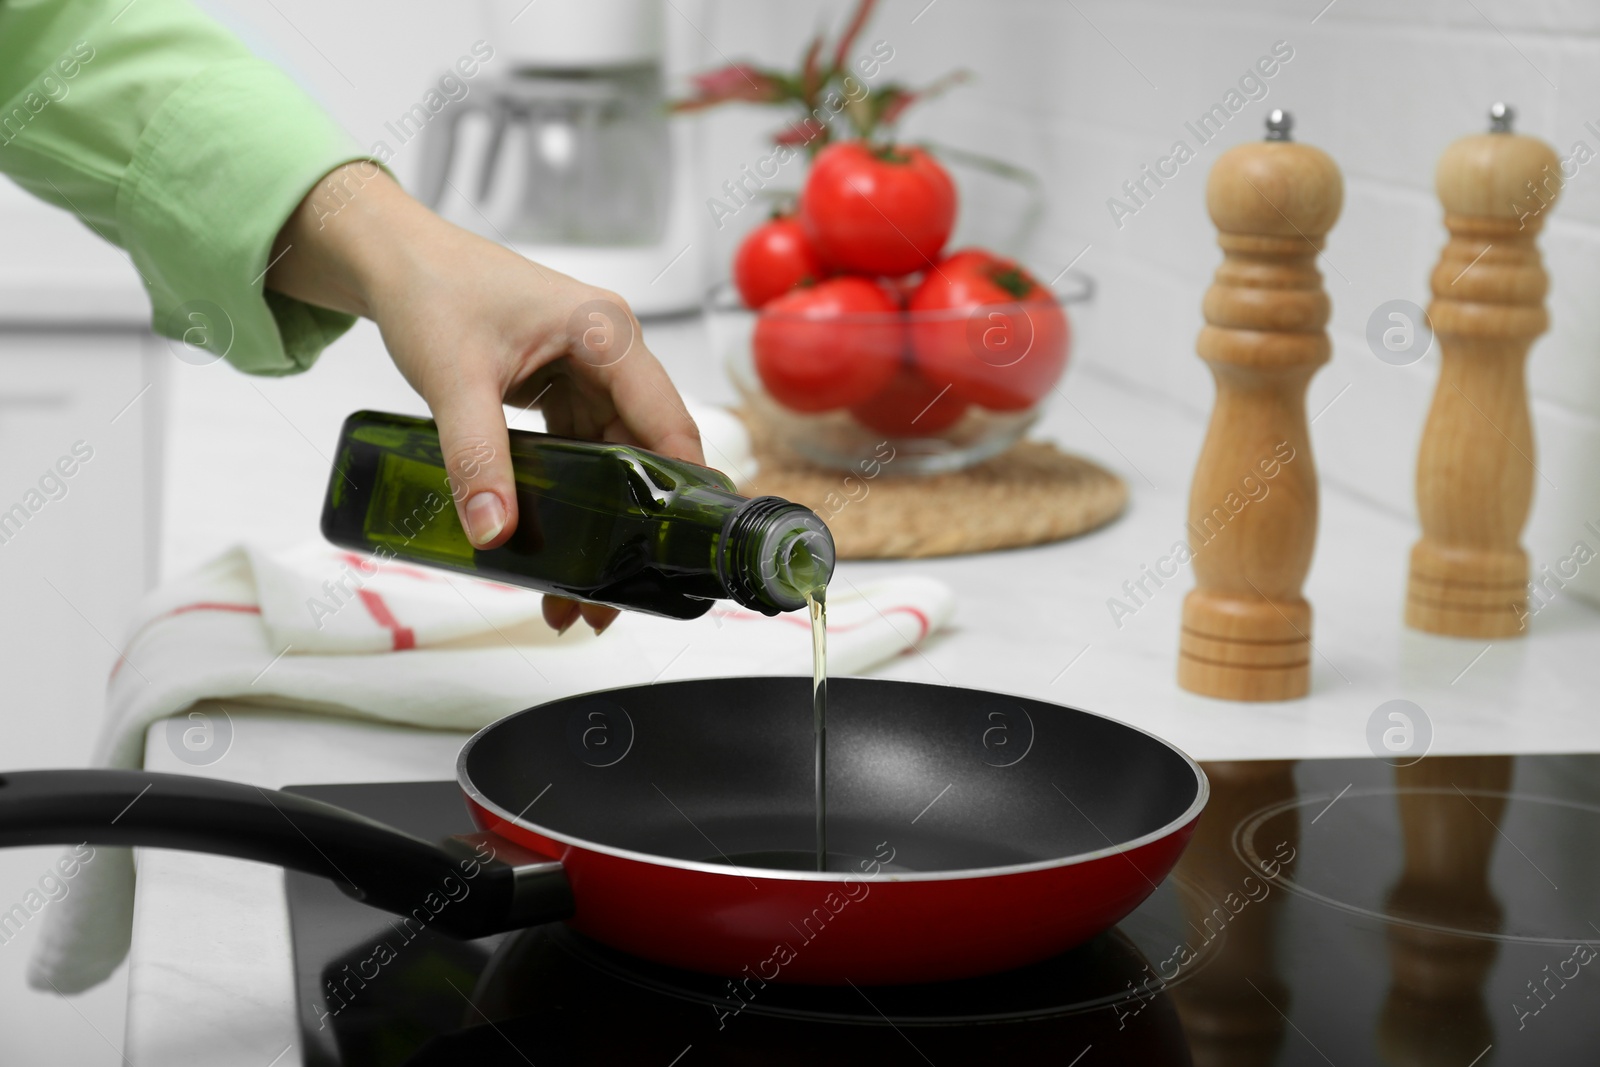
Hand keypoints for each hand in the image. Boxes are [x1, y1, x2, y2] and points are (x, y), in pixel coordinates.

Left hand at [266, 162, 702, 633]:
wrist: (394, 262)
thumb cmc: (432, 289)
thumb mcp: (454, 378)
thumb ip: (475, 457)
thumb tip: (493, 530)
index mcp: (607, 334)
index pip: (666, 422)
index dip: (681, 488)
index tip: (677, 552)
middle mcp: (612, 354)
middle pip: (644, 452)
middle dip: (631, 525)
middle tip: (611, 595)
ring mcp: (591, 374)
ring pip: (613, 461)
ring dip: (601, 520)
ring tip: (578, 590)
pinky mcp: (564, 391)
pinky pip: (582, 453)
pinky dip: (573, 498)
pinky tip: (558, 541)